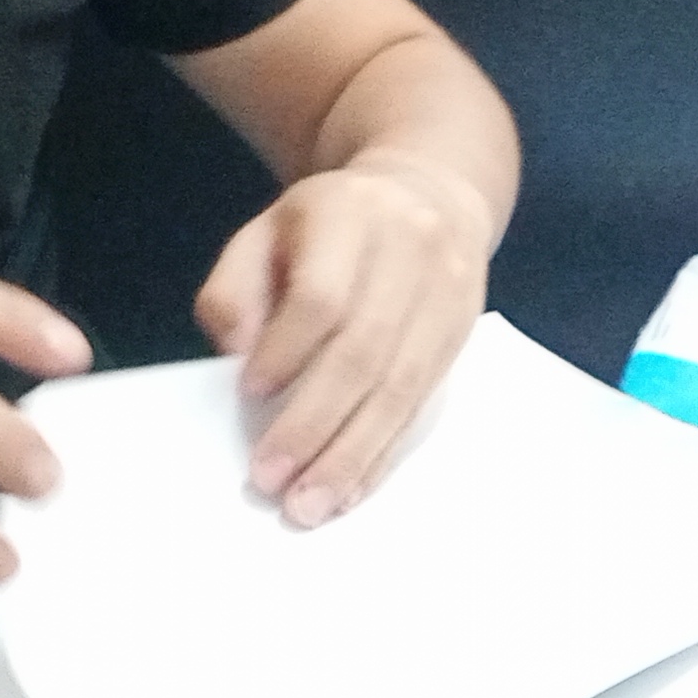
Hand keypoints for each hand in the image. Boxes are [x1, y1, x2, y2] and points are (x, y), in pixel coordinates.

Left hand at [191, 152, 495, 522]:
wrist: (430, 192)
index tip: (249, 395)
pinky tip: (352, 489)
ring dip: (352, 455)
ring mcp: (448, 295)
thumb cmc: (328, 225)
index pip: (324, 296)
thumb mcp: (265, 232)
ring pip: (401, 388)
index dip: (288, 351)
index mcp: (352, 215)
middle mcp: (413, 251)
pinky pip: (423, 405)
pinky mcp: (462, 335)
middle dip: (316, 423)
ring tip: (311, 505)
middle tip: (271, 480)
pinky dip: (383, 453)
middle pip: (365, 351)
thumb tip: (238, 357)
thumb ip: (235, 290)